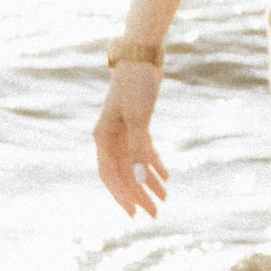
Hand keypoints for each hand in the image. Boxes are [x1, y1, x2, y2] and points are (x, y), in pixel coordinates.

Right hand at [95, 63, 167, 218]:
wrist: (143, 56)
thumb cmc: (136, 84)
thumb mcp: (139, 118)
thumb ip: (139, 150)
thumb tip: (141, 180)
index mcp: (103, 137)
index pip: (109, 175)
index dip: (121, 195)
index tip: (134, 214)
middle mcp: (110, 137)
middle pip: (123, 173)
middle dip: (138, 194)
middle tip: (154, 214)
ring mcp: (123, 131)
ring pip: (136, 164)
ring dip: (149, 182)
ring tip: (165, 199)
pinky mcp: (138, 123)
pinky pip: (145, 151)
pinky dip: (155, 164)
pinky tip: (167, 177)